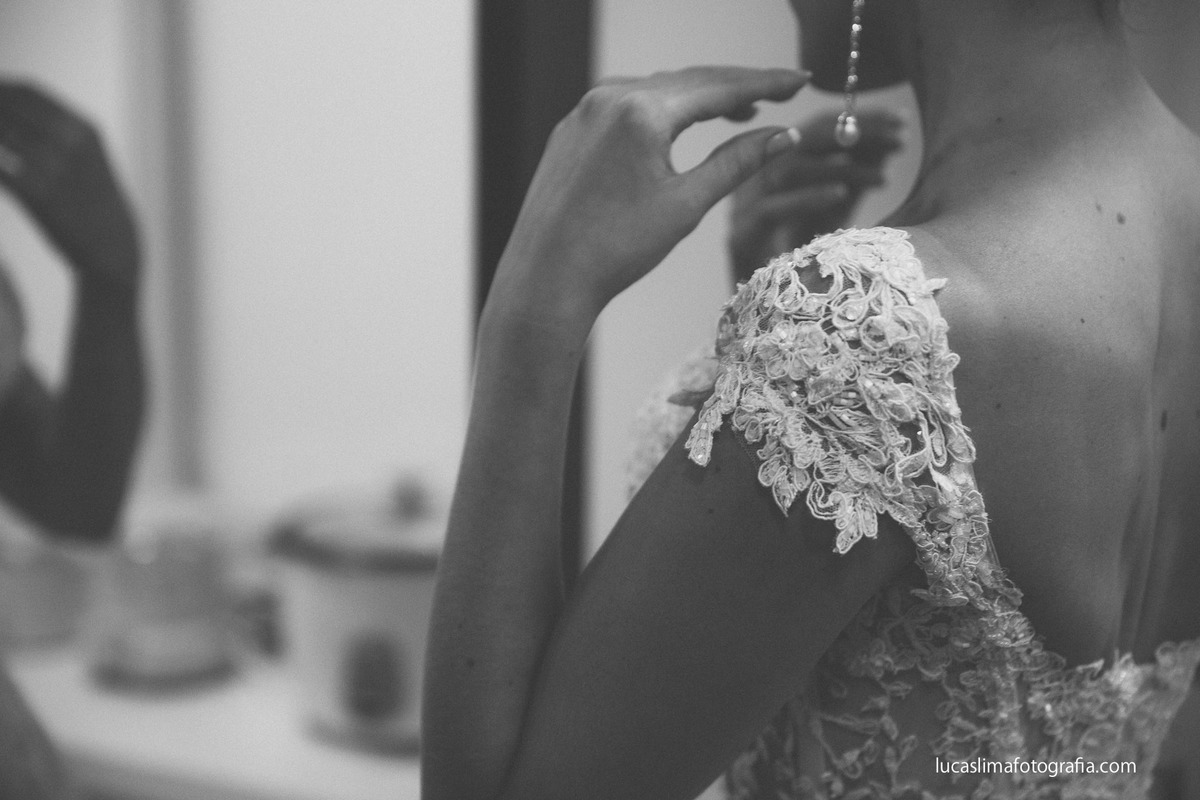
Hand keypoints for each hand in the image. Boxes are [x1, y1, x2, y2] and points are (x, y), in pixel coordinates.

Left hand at [0, 82, 139, 287]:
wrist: (112, 246)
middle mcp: (70, 142)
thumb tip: (5, 107)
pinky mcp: (37, 194)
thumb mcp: (88, 156)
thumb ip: (53, 129)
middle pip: (6, 107)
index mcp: (83, 128)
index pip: (26, 91)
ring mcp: (53, 167)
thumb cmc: (93, 201)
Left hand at [490, 66, 807, 325]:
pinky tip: (680, 125)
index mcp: (641, 112)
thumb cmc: (615, 250)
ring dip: (701, 97)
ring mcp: (585, 110)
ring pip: (658, 91)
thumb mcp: (686, 205)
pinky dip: (663, 110)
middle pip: (690, 81)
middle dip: (739, 86)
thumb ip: (736, 164)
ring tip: (741, 112)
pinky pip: (626, 107)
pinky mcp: (571, 129)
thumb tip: (784, 137)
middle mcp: (609, 97)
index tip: (801, 80)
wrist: (546, 277)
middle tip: (783, 89)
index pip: (720, 88)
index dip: (766, 83)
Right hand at [727, 108, 902, 281]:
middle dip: (853, 133)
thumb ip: (855, 175)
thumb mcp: (836, 211)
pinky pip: (773, 208)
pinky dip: (807, 198)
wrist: (766, 313)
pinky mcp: (740, 235)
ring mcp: (745, 205)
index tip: (902, 121)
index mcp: (778, 165)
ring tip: (881, 175)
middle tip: (898, 136)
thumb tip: (889, 141)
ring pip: (788, 170)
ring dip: (838, 167)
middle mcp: (757, 177)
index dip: (859, 119)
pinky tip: (841, 196)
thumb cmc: (802, 263)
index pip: (818, 128)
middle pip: (801, 138)